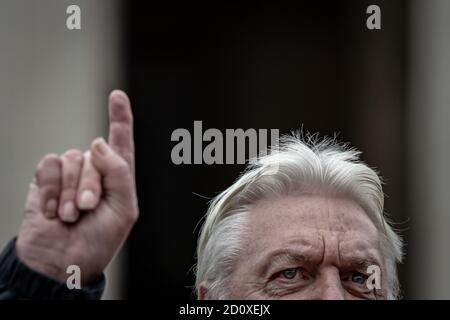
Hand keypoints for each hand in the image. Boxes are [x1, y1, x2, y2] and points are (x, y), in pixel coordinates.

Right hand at [16, 90, 137, 283]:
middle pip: (94, 154)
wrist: (61, 263)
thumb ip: (119, 173)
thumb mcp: (123, 210)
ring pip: (72, 159)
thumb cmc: (97, 241)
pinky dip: (50, 190)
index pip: (120, 143)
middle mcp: (95, 172)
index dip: (120, 119)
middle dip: (90, 185)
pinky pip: (49, 166)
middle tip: (86, 210)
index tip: (117, 96)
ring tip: (69, 216)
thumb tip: (98, 142)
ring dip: (69, 193)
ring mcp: (70, 175)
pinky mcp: (46, 180)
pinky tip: (50, 211)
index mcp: (117, 178)